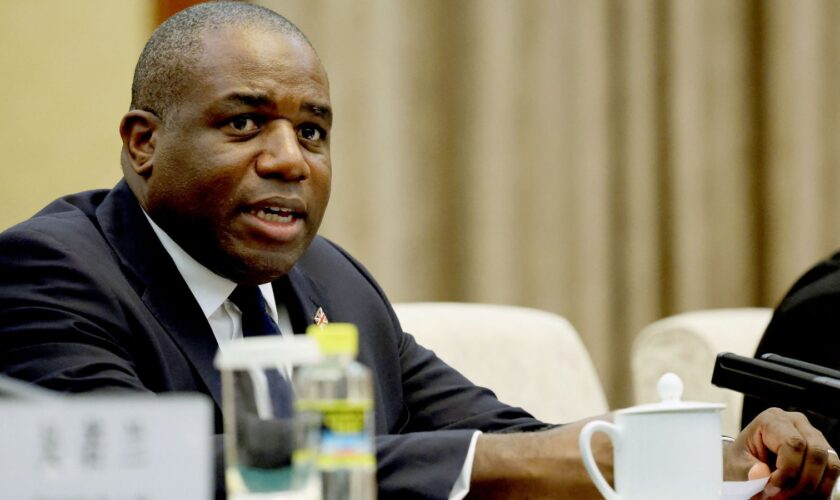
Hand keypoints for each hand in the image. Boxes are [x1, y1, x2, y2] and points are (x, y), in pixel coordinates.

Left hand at [724, 407, 838, 498]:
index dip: (787, 472)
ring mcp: (813, 436)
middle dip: (803, 482)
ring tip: (794, 498)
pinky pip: (834, 471)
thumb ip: (746, 470)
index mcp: (772, 420)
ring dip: (815, 488)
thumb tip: (761, 474)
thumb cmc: (741, 460)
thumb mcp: (735, 465)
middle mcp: (796, 423)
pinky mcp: (823, 451)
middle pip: (816, 453)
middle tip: (785, 497)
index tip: (771, 488)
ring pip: (830, 463)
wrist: (746, 462)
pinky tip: (805, 497)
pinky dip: (822, 488)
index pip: (793, 444)